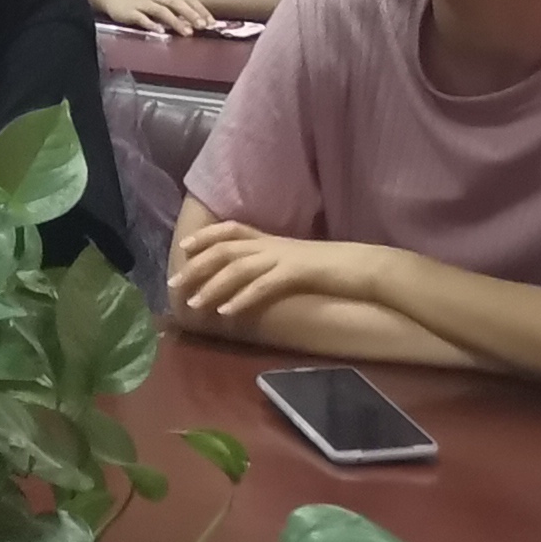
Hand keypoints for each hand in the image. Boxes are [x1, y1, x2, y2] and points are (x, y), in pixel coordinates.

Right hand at [81, 0, 219, 35]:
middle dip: (191, 14)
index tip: (212, 22)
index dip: (200, 10)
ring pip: (162, 11)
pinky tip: (160, 32)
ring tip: (187, 33)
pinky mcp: (130, 11)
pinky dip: (151, 24)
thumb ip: (176, 9)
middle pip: (177, 3)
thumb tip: (196, 22)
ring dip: (175, 21)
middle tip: (203, 26)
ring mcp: (143, 3)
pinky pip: (142, 18)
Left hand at [173, 217, 389, 324]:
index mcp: (272, 239)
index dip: (206, 236)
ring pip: (238, 268)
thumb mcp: (297, 261)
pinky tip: (227, 311)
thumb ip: (274, 265)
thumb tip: (252, 279)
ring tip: (194, 305)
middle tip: (173, 285)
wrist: (367, 267)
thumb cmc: (334, 268)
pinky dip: (242, 298)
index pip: (231, 229)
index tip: (184, 248)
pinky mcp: (297, 273)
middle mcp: (272, 244)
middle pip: (225, 250)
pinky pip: (264, 285)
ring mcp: (284, 257)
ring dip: (212, 287)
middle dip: (196, 267)